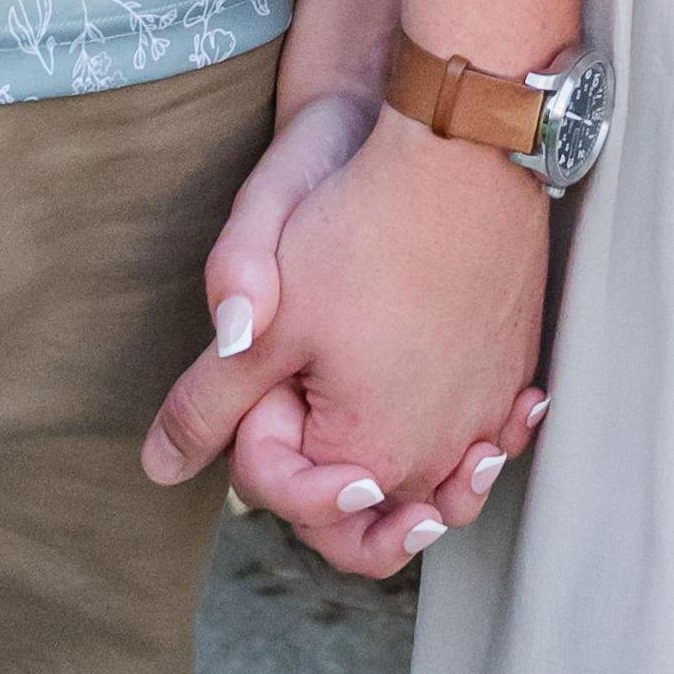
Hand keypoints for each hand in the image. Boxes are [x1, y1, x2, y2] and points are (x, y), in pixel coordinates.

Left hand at [145, 103, 550, 577]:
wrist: (459, 152)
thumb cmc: (360, 227)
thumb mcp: (266, 319)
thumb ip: (208, 403)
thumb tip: (157, 469)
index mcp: (368, 455)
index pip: (293, 500)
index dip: (257, 452)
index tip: (265, 388)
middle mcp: (441, 459)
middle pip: (369, 520)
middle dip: (326, 493)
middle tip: (306, 428)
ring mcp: (488, 418)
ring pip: (434, 488)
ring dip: (399, 481)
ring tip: (370, 436)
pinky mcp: (515, 376)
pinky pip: (485, 440)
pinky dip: (462, 440)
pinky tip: (428, 399)